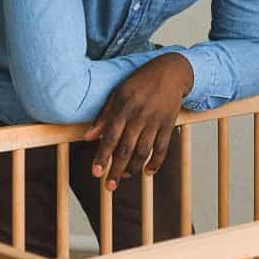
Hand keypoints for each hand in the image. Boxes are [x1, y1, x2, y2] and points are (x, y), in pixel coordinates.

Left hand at [85, 53, 193, 188]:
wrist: (171, 72)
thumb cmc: (140, 82)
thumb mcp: (118, 94)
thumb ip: (104, 116)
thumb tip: (88, 137)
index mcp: (124, 108)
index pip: (111, 137)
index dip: (102, 156)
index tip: (95, 172)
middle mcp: (140, 116)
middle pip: (126, 148)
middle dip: (116, 169)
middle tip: (108, 186)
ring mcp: (156, 121)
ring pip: (144, 150)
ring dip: (134, 168)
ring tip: (124, 178)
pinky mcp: (169, 124)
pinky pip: (163, 147)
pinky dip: (156, 162)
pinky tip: (148, 172)